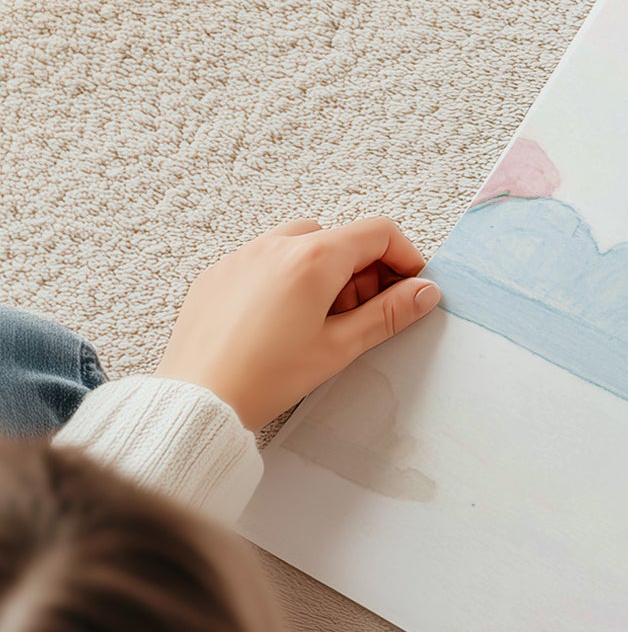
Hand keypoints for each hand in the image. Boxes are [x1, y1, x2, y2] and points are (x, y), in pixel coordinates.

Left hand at [157, 217, 441, 429]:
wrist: (197, 399)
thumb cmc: (267, 377)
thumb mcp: (340, 347)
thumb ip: (388, 314)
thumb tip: (425, 292)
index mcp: (313, 259)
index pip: (378, 233)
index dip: (405, 257)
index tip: (409, 288)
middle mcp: (276, 245)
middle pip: (340, 237)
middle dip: (363, 270)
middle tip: (362, 315)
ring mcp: (242, 255)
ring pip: (301, 243)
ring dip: (324, 270)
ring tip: (320, 319)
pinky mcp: (218, 273)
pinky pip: (264, 259)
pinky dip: (286, 277)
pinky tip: (281, 321)